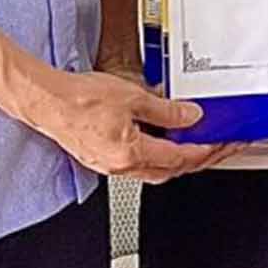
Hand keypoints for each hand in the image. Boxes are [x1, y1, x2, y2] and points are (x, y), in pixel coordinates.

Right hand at [28, 66, 234, 182]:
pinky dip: (155, 156)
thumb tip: (190, 117)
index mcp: (131, 153)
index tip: (221, 144)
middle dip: (196, 160)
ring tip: (194, 145)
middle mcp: (121, 166)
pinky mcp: (101, 159)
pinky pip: (137, 164)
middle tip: (216, 147)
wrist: (47, 101)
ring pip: (154, 170)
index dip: (205, 151)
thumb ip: (166, 110)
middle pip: (170, 170)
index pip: (180, 158)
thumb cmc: (79, 99)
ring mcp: (110, 166)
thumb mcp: (133, 97)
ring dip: (176, 160)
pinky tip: (160, 143)